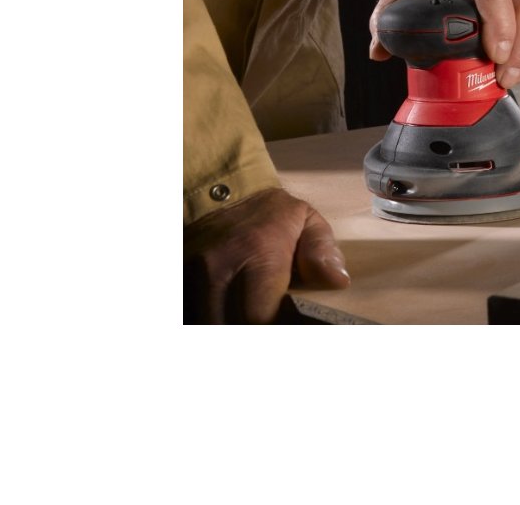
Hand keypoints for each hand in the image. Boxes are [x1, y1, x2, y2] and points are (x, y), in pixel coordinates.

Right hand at [183, 188, 350, 323]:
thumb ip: (322, 251)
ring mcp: (192, 277)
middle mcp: (218, 268)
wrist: (218, 189)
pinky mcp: (181, 281)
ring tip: (250, 317)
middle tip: (271, 322)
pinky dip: (214, 319)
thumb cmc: (269, 213)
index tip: (289, 325)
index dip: (275, 328)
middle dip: (250, 329)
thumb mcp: (305, 220)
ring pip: (206, 323)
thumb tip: (338, 281)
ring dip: (230, 324)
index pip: (259, 316)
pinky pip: (194, 313)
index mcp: (256, 253)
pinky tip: (231, 314)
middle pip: (228, 326)